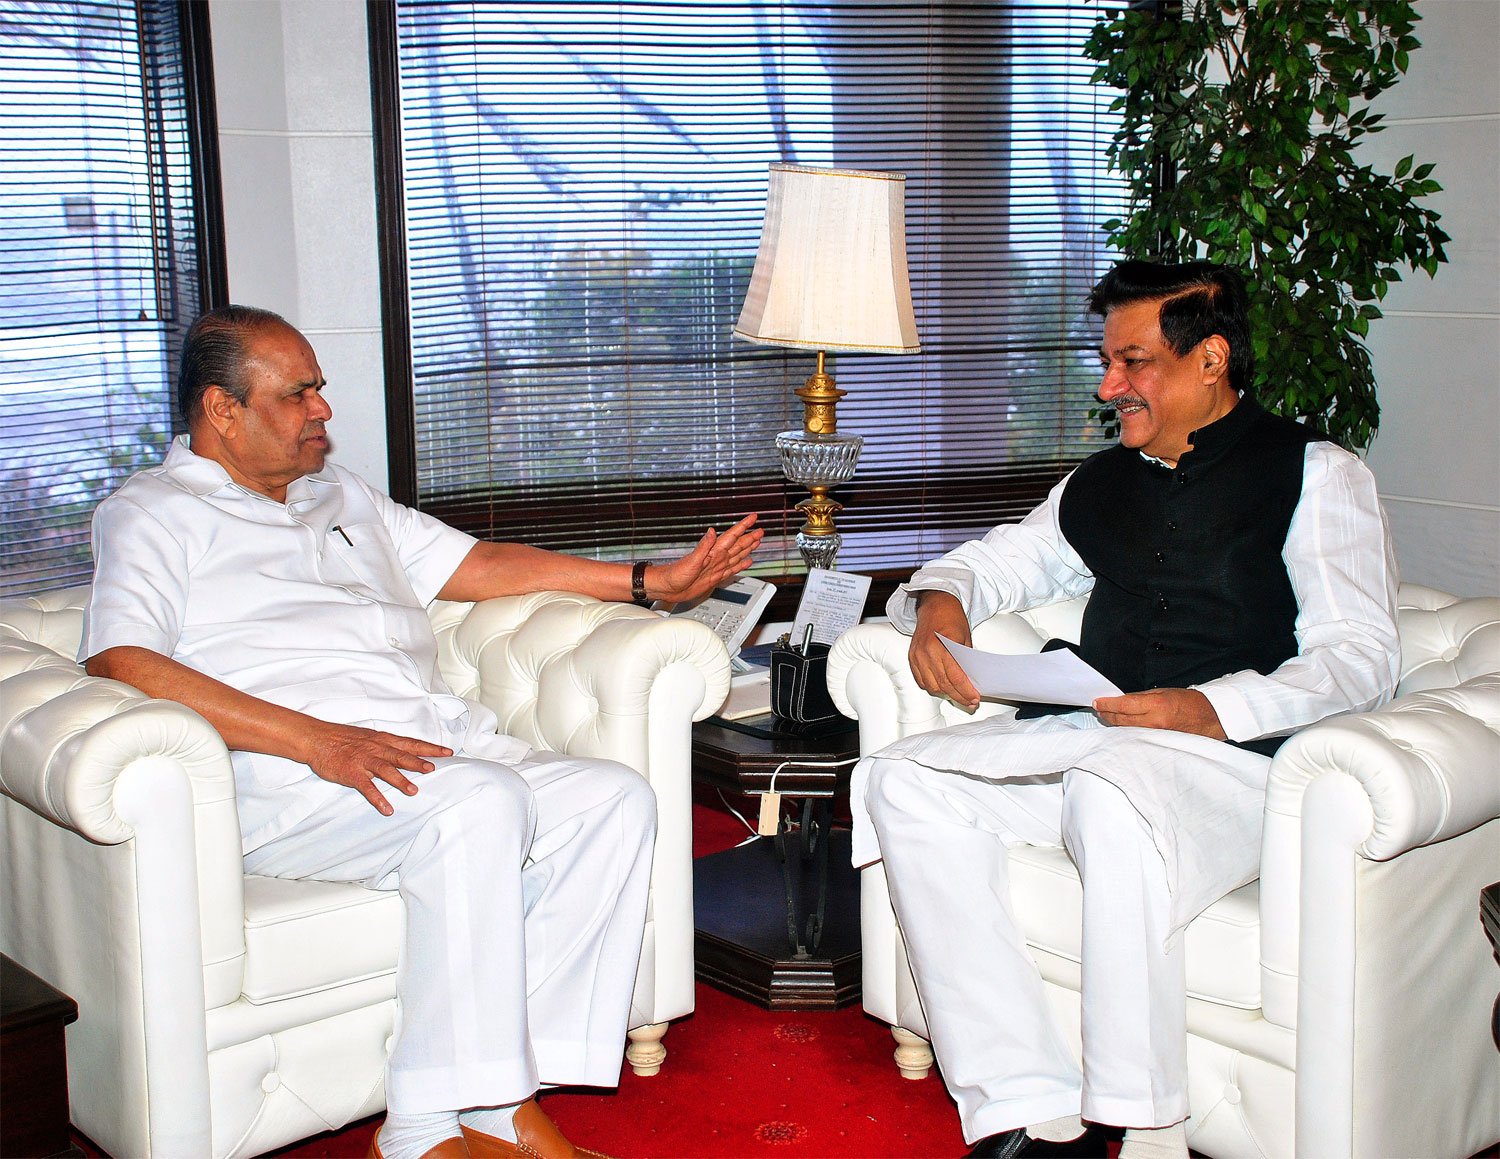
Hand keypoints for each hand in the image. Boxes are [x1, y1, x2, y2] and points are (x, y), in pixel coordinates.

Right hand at [300, 722, 453, 814]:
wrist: (316, 739)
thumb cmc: (343, 738)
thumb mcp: (369, 736)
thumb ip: (387, 744)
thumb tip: (406, 751)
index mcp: (382, 739)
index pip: (410, 743)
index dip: (429, 748)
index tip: (447, 753)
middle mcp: (376, 748)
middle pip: (401, 755)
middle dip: (418, 762)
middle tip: (434, 769)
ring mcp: (363, 761)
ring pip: (385, 770)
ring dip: (400, 780)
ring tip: (414, 791)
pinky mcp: (351, 773)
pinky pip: (366, 787)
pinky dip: (377, 798)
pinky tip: (387, 808)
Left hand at [647, 514, 762, 603]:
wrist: (668, 588)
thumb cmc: (676, 574)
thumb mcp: (691, 561)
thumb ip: (703, 546)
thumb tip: (711, 531)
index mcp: (713, 552)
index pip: (732, 536)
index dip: (743, 526)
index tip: (753, 517)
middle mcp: (716, 558)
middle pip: (737, 544)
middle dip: (749, 537)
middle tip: (760, 529)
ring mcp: (716, 567)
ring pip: (737, 555)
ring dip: (747, 548)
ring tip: (757, 541)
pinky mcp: (715, 577)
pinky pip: (732, 570)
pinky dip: (741, 565)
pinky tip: (747, 561)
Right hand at [908, 591, 980, 711]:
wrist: (935, 606)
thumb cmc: (953, 619)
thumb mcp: (966, 638)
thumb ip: (966, 660)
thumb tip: (972, 681)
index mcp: (943, 646)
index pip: (956, 677)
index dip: (966, 691)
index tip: (975, 699)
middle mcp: (928, 652)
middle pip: (944, 684)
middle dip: (959, 696)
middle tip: (970, 701)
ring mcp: (918, 655)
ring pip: (931, 686)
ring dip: (945, 693)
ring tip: (957, 695)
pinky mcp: (912, 657)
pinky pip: (920, 680)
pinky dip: (932, 687)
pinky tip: (942, 687)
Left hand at [1092, 687, 1226, 738]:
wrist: (1210, 718)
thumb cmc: (1189, 703)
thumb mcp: (1163, 692)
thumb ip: (1140, 698)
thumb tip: (1121, 701)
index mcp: (1156, 706)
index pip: (1124, 705)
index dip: (1107, 703)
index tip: (1097, 701)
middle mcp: (1155, 722)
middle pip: (1121, 720)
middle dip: (1107, 713)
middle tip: (1099, 707)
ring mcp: (1156, 735)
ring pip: (1127, 730)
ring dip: (1114, 722)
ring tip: (1107, 715)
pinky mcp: (1157, 743)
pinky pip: (1136, 737)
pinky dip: (1126, 731)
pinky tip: (1121, 726)